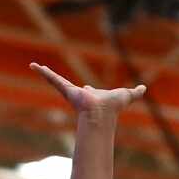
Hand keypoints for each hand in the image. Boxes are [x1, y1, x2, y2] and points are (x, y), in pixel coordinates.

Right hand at [30, 65, 145, 124]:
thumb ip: (137, 92)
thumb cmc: (114, 107)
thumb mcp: (128, 95)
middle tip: (53, 75)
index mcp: (93, 96)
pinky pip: (52, 78)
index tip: (88, 88)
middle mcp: (81, 94)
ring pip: (56, 80)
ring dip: (46, 74)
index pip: (89, 90)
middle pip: (69, 86)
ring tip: (36, 67)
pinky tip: (33, 65)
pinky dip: (43, 72)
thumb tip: (144, 88)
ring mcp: (71, 92)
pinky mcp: (66, 89)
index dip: (89, 90)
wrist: (102, 113)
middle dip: (61, 81)